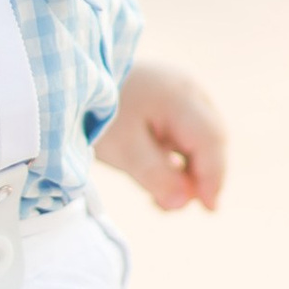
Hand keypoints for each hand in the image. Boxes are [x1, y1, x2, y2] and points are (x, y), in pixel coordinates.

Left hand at [96, 59, 226, 212]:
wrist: (74, 79)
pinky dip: (177, 160)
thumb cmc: (98, 113)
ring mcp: (181, 93)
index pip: (211, 141)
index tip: (209, 209)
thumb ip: (155, 175)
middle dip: (200, 177)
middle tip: (172, 207)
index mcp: (180, 97)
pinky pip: (186, 134)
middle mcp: (189, 90)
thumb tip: (184, 202)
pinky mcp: (171, 101)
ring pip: (199, 140)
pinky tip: (158, 181)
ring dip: (187, 172)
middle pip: (210, 140)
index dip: (214, 177)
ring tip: (158, 199)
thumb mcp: (122, 148)